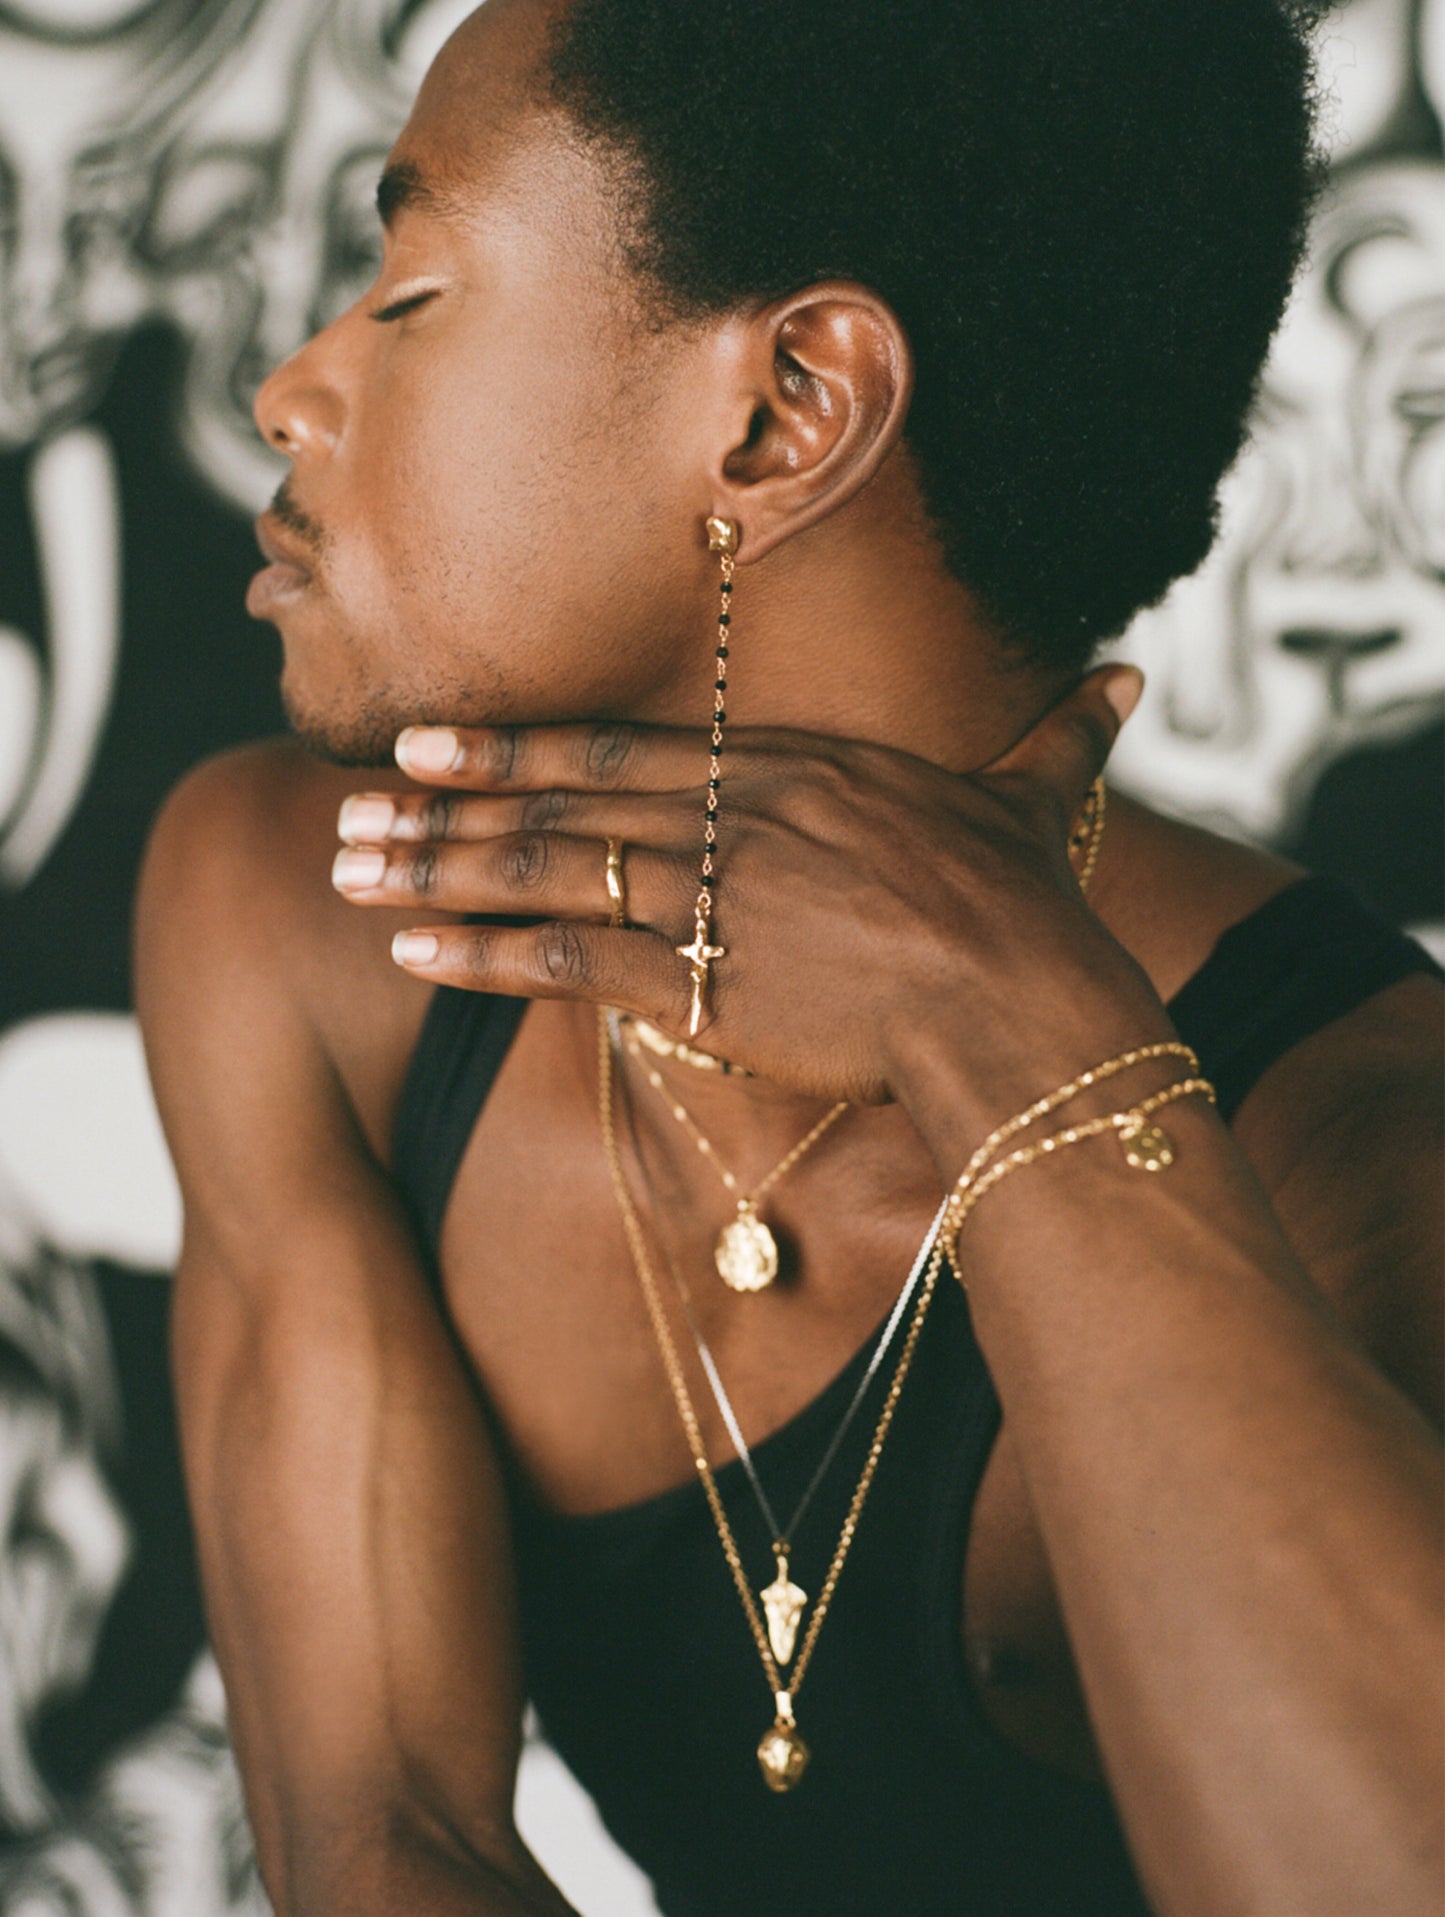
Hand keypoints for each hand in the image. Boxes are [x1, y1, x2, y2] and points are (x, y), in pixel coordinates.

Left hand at [331, 668, 1168, 1123]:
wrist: (1022, 996)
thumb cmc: (1025, 906)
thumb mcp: (1030, 800)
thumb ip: (1058, 739)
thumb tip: (1128, 684)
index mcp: (786, 766)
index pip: (616, 748)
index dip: (514, 747)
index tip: (430, 742)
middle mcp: (729, 814)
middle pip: (557, 804)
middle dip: (443, 808)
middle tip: (351, 808)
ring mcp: (709, 893)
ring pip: (544, 872)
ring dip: (436, 870)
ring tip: (349, 872)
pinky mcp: (705, 979)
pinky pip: (569, 959)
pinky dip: (484, 953)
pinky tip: (413, 950)